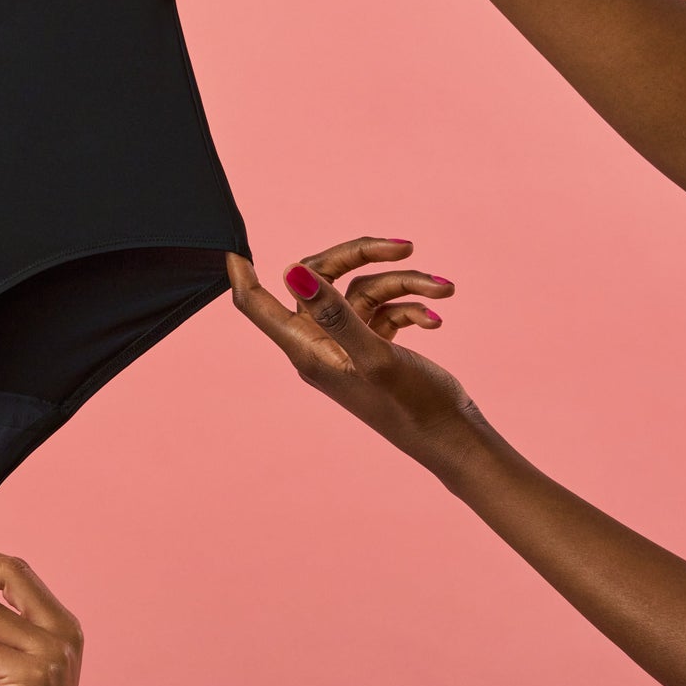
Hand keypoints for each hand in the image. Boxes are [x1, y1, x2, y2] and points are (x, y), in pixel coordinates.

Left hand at [226, 238, 486, 467]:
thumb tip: (293, 273)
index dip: (242, 275)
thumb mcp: (375, 357)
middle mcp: (322, 344)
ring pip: (364, 290)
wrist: (453, 438)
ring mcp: (349, 343)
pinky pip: (385, 308)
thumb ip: (335, 314)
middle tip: (403, 247)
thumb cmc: (412, 408)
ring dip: (405, 284)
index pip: (257, 305)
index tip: (231, 247)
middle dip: (361, 256)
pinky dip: (411, 306)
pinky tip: (435, 319)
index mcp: (306, 349)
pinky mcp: (375, 345)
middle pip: (321, 279)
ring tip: (442, 289)